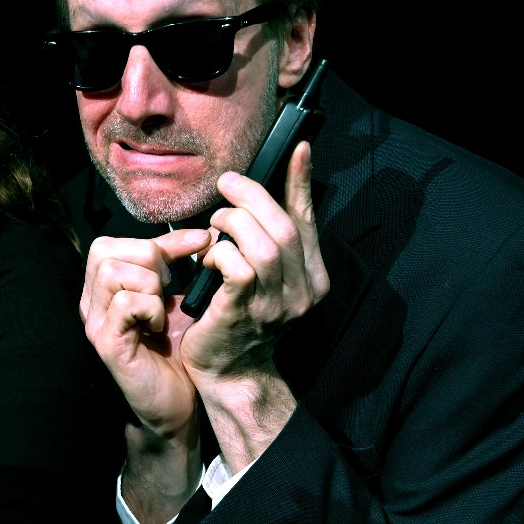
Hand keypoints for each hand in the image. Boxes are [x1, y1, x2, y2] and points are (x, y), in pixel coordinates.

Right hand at [80, 230, 211, 441]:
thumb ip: (180, 265)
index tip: (198, 243)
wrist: (181, 403)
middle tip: (168, 289)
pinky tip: (159, 327)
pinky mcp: (106, 344)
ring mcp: (95, 324)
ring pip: (112, 271)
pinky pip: (125, 302)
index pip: (110, 242)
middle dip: (148, 260)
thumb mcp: (178, 299)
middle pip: (103, 250)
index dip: (158, 240)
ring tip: (162, 311)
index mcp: (102, 290)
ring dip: (150, 286)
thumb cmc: (177, 352)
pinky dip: (150, 308)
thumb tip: (202, 233)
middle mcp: (91, 304)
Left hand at [182, 142, 328, 384]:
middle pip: (284, 227)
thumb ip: (270, 242)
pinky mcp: (245, 311)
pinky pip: (237, 266)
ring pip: (263, 243)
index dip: (301, 183)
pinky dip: (220, 251)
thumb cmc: (241, 320)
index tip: (300, 149)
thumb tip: (259, 198)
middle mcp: (303, 292)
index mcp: (314, 279)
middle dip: (253, 195)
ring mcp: (277, 305)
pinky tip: (209, 255)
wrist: (232, 374)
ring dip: (233, 223)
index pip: (309, 221)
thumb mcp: (266, 279)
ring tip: (215, 223)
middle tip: (227, 183)